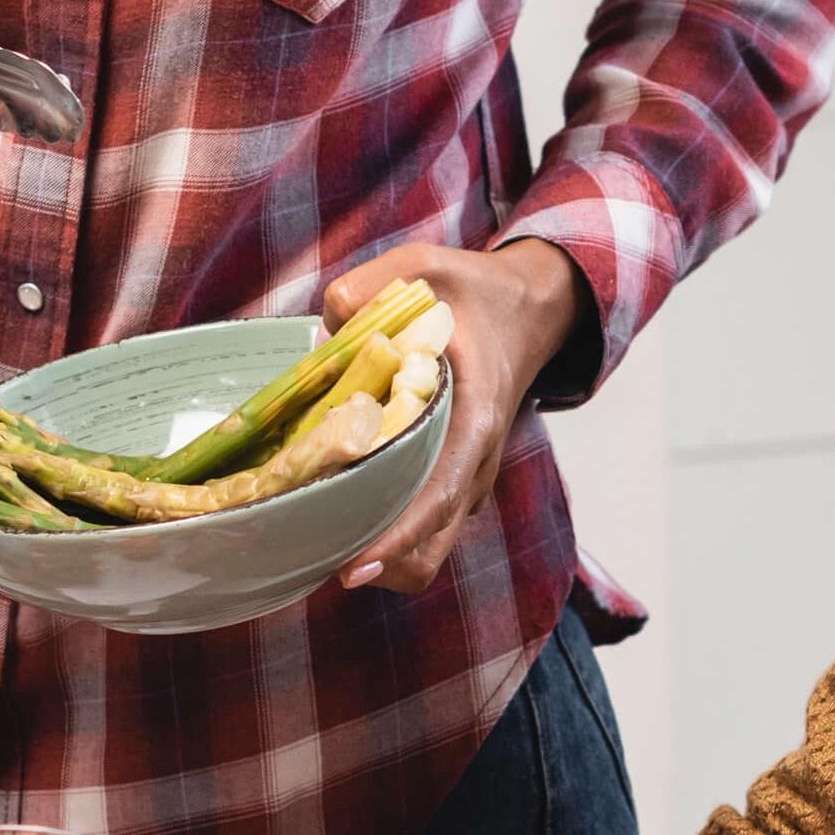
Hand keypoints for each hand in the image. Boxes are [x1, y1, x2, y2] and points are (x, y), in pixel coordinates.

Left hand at [324, 239, 589, 596]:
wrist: (526, 310)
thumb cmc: (477, 294)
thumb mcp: (426, 267)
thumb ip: (368, 288)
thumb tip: (324, 327)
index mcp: (475, 422)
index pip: (438, 499)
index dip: (396, 540)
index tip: (353, 567)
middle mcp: (474, 466)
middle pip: (427, 552)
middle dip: (372, 562)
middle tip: (307, 546)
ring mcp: (465, 481)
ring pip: (421, 552)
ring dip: (373, 553)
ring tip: (313, 529)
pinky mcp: (451, 481)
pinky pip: (417, 530)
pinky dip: (380, 532)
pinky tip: (335, 502)